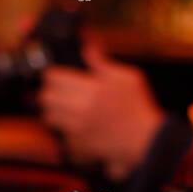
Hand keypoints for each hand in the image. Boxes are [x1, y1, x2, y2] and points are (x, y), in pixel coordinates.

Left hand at [37, 42, 164, 180]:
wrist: (146, 141)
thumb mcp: (127, 78)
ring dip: (52, 111)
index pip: (54, 77)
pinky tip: (72, 125)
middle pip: (45, 97)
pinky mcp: (80, 145)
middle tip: (58, 91)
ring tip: (63, 108)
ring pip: (48, 117)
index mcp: (93, 89)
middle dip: (49, 92)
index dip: (53, 74)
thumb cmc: (139, 108)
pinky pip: (59, 135)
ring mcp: (79, 129)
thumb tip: (88, 46)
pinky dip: (62, 130)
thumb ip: (103, 62)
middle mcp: (82, 109)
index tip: (57, 75)